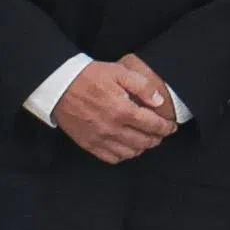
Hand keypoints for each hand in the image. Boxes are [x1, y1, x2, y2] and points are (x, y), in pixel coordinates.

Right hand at [51, 58, 183, 165]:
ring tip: (145, 140)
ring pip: (130, 152)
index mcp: (122, 110)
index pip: (153, 125)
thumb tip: (158, 101)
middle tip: (160, 133)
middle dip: (157, 138)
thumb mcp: (118, 72)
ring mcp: (100, 138)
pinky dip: (124, 155)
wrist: (58, 85)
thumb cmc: (88, 76)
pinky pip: (112, 158)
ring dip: (142, 148)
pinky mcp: (89, 144)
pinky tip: (127, 147)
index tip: (171, 127)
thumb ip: (142, 86)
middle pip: (144, 142)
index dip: (166, 128)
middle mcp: (113, 128)